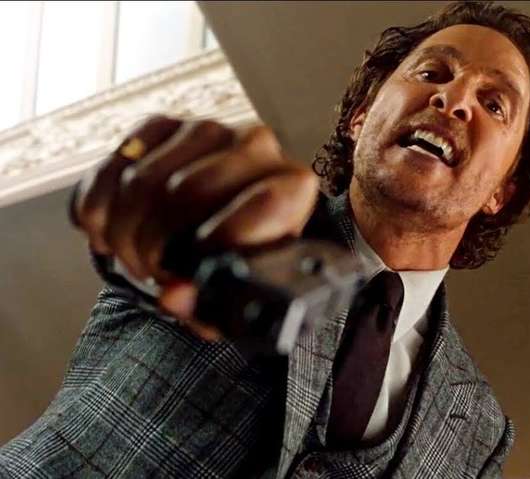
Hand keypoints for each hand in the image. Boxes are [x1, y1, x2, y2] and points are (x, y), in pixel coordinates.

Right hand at [72, 116, 318, 339]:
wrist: (227, 216)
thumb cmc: (240, 253)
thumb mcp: (238, 287)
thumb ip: (211, 302)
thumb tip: (174, 296)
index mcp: (291, 185)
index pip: (262, 203)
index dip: (218, 243)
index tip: (190, 272)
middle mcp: (255, 145)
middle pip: (183, 191)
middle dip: (155, 247)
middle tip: (153, 273)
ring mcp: (205, 129)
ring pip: (141, 182)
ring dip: (124, 234)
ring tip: (136, 259)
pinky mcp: (161, 124)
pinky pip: (111, 168)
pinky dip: (98, 211)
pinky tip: (109, 233)